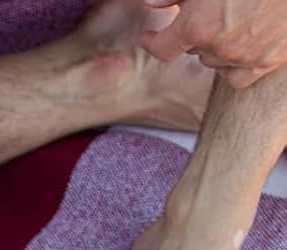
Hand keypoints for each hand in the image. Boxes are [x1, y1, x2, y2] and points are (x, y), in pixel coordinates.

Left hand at [142, 0, 286, 84]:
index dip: (152, 40)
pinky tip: (242, 45)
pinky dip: (234, 64)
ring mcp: (243, 58)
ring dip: (217, 46)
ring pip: (214, 62)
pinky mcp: (266, 63)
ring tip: (236, 19)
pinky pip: (236, 75)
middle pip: (193, 50)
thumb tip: (150, 3)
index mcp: (198, 25)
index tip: (149, 36)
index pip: (162, 47)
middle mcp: (217, 48)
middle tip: (215, 9)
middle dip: (197, 32)